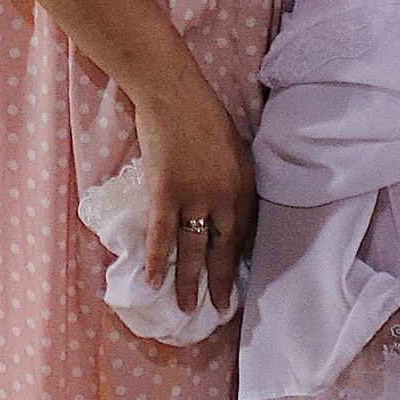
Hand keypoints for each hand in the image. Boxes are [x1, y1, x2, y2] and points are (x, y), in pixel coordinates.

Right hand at [131, 68, 255, 315]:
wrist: (172, 91)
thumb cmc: (201, 111)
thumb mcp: (233, 146)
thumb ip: (232, 177)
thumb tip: (226, 201)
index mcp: (245, 184)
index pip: (245, 232)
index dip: (237, 258)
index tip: (232, 275)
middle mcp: (226, 197)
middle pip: (223, 250)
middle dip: (220, 282)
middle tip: (220, 308)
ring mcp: (196, 197)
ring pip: (193, 251)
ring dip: (189, 283)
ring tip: (187, 308)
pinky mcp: (166, 194)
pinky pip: (162, 237)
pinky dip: (157, 262)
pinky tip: (154, 283)